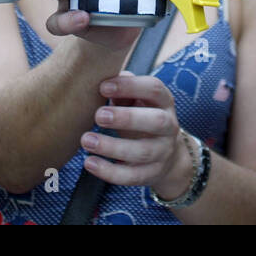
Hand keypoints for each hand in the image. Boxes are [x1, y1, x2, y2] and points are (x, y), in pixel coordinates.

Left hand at [79, 72, 192, 196]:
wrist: (167, 155)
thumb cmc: (142, 117)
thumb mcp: (136, 101)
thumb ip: (122, 90)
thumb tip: (102, 78)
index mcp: (164, 102)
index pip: (154, 89)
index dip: (131, 86)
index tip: (103, 86)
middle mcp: (169, 126)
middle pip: (156, 121)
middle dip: (127, 118)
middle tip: (98, 116)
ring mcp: (163, 152)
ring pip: (143, 152)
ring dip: (113, 147)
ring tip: (86, 140)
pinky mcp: (152, 174)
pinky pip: (133, 176)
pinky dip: (110, 172)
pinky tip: (90, 163)